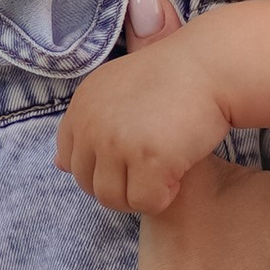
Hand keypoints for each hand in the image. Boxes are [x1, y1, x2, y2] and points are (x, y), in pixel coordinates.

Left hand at [55, 1, 230, 212]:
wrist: (210, 67)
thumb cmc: (172, 80)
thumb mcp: (116, 92)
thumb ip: (89, 128)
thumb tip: (58, 165)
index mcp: (82, 105)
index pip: (69, 159)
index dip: (101, 166)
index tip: (130, 156)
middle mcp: (91, 123)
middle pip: (88, 185)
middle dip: (122, 184)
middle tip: (153, 166)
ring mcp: (117, 142)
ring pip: (113, 199)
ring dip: (142, 193)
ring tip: (166, 170)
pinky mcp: (148, 158)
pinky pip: (145, 202)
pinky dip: (164, 196)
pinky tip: (180, 171)